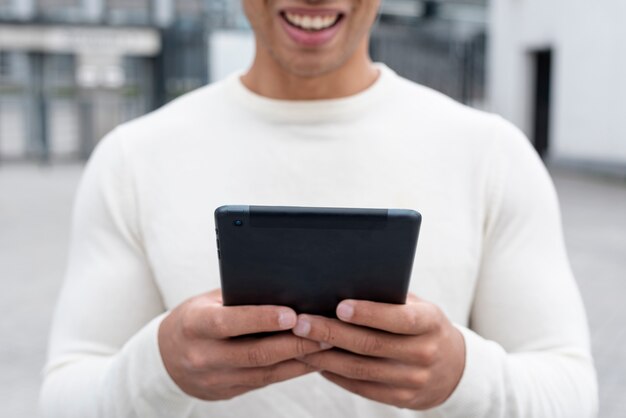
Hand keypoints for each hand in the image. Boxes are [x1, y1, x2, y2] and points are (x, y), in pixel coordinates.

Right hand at [158, 289, 327, 400]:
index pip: (229, 323)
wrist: (166, 359)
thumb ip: (237, 297)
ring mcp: (216, 379)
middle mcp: (204, 356)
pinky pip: (266, 382)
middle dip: (293, 343)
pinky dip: (291, 370)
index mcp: (194, 325)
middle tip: (324, 332)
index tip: (292, 314)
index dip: (262, 319)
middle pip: (255, 353)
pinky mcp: (228, 392)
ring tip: (326, 345)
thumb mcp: (207, 302)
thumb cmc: (194, 319)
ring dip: (299, 360)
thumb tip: (282, 285)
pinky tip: (311, 359)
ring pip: (265, 372)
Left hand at [292, 294, 465, 409]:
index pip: (399, 318)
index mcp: (430, 323)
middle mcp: (424, 352)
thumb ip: (390, 297)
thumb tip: (345, 281)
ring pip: (360, 369)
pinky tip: (316, 361)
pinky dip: (335, 374)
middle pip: (371, 344)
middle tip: (302, 322)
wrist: (453, 369)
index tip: (340, 306)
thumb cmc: (423, 326)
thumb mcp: (418, 306)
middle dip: (332, 332)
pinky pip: (361, 387)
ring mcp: (414, 379)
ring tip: (300, 342)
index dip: (369, 313)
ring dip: (325, 356)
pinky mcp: (402, 399)